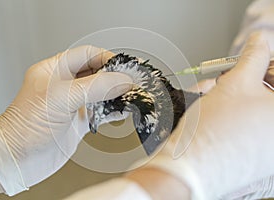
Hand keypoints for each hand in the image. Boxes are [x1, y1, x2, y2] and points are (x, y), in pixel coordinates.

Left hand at [0, 45, 131, 195]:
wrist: (18, 159)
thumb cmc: (26, 127)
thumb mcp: (61, 98)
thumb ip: (94, 87)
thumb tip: (121, 80)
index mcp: (55, 70)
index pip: (86, 54)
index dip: (106, 58)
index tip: (124, 67)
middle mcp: (65, 84)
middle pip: (97, 72)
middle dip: (115, 76)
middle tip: (131, 82)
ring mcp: (73, 103)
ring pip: (101, 92)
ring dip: (117, 94)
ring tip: (131, 96)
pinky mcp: (79, 121)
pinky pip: (101, 111)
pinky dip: (114, 110)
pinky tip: (124, 110)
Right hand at [127, 33, 273, 198]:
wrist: (189, 167)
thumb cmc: (214, 130)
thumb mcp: (235, 82)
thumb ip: (253, 56)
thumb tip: (259, 39)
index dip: (268, 64)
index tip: (254, 61)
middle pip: (270, 95)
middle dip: (249, 80)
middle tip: (228, 77)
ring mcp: (271, 149)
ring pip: (257, 110)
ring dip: (237, 96)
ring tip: (214, 94)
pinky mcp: (257, 158)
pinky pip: (250, 127)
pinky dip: (235, 114)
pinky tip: (216, 111)